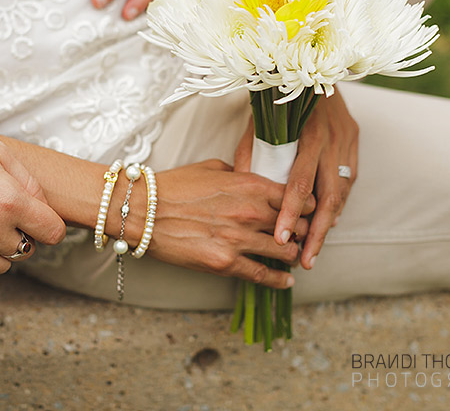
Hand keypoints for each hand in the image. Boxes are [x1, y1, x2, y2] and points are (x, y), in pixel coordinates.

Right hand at [0, 122, 66, 282]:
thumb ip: (27, 180)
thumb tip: (43, 205)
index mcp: (8, 200)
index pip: (52, 232)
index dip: (49, 223)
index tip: (39, 217)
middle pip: (28, 249)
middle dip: (23, 233)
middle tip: (4, 212)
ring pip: (3, 265)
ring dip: (0, 249)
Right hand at [144, 160, 313, 288]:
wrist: (144, 210)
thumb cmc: (174, 185)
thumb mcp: (213, 168)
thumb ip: (240, 174)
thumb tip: (253, 181)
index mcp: (251, 185)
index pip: (297, 198)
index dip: (305, 207)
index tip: (304, 212)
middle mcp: (251, 211)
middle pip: (297, 226)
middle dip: (301, 232)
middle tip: (300, 237)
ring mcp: (240, 238)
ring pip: (286, 252)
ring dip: (292, 255)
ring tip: (292, 258)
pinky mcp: (226, 262)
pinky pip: (264, 275)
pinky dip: (280, 280)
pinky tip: (286, 281)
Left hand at [234, 89, 358, 269]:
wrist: (317, 66)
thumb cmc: (281, 94)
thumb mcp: (260, 119)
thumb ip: (251, 150)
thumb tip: (240, 182)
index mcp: (309, 136)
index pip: (300, 184)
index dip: (290, 214)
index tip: (281, 238)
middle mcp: (333, 142)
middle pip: (329, 199)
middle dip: (317, 234)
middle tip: (304, 261)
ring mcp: (349, 144)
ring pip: (343, 195)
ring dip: (328, 224)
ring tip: (313, 251)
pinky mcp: (356, 144)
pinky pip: (348, 183)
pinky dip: (338, 205)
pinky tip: (326, 223)